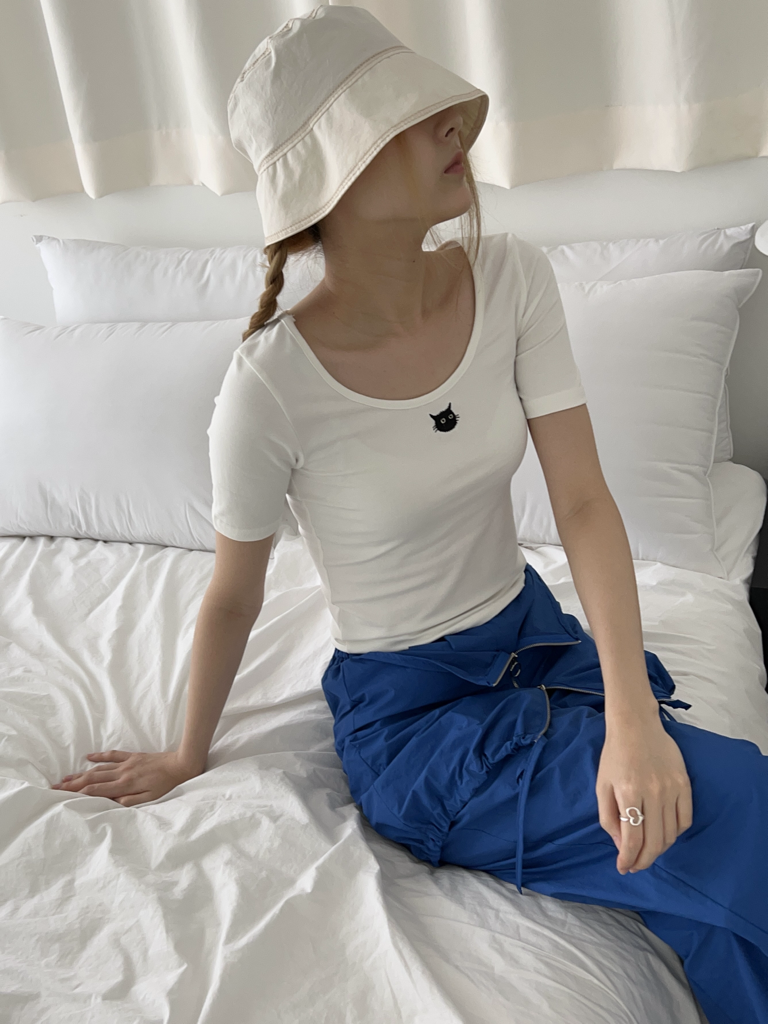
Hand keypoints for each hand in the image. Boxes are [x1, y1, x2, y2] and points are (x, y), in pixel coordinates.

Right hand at [50, 749, 200, 805]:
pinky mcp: (133, 756)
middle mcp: (122, 773)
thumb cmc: (168, 785)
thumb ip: (130, 801)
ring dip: (81, 773)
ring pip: (98, 768)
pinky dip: (99, 756)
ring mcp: (127, 763)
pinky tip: (88, 757)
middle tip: (55, 788)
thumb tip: (110, 803)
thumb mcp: (151, 799)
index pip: (96, 790)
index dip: (77, 793)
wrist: (183, 763)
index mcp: (125, 785)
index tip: (62, 797)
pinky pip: (112, 755)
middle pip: (92, 778)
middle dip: (72, 784)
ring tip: (65, 777)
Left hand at [596, 714, 692, 874]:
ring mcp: (672, 789)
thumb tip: (621, 845)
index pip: (633, 839)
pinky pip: (685, 820)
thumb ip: (609, 817)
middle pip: (654, 842)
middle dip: (643, 861)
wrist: (636, 725)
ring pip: (671, 835)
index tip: (623, 867)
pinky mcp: (685, 784)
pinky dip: (675, 833)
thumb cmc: (614, 755)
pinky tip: (663, 834)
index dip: (628, 859)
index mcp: (628, 793)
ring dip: (659, 850)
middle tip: (635, 866)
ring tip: (647, 851)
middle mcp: (653, 793)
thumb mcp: (602, 785)